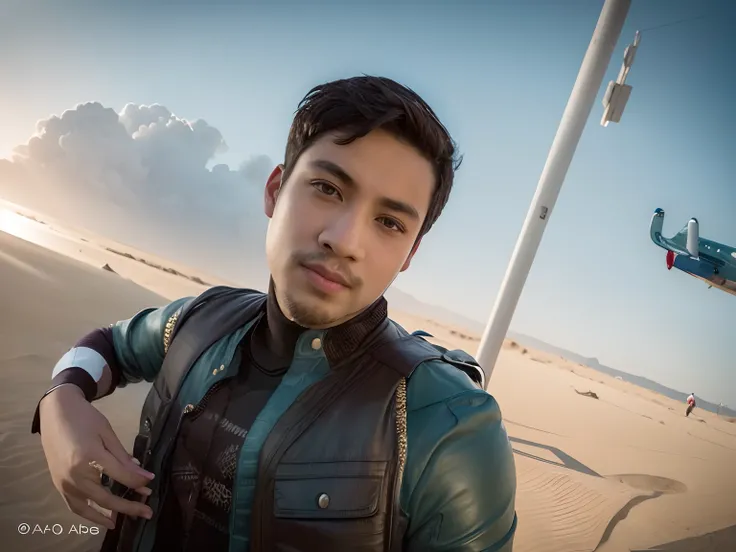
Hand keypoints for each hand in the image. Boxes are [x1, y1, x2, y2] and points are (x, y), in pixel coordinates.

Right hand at [39, 385, 155, 529]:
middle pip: (106, 498)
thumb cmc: (85, 418)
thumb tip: (142, 475)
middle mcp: (75, 474)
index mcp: (90, 457)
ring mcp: (64, 482)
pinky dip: (89, 515)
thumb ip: (123, 457)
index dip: (138, 482)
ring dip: (110, 515)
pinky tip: (104, 519)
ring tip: (128, 519)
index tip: (151, 482)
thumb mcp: (107, 433)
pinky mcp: (58, 485)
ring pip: (89, 507)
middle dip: (130, 506)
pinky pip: (74, 506)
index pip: (121, 477)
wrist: (56, 412)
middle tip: (148, 511)